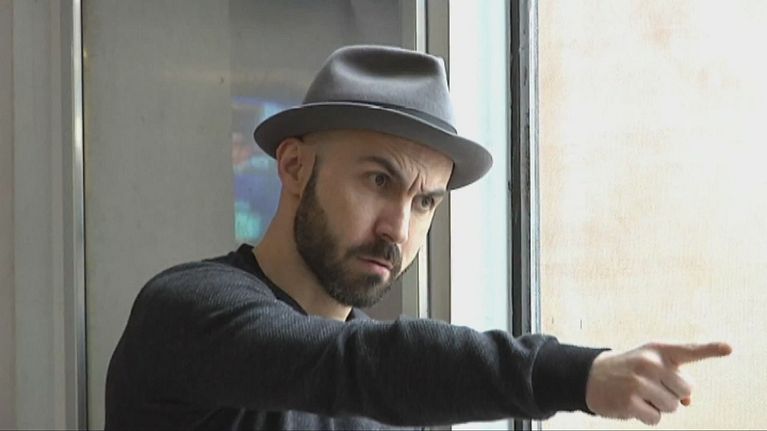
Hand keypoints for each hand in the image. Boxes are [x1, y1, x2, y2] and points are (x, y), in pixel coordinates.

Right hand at [585, 341, 731, 425]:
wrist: (591, 375)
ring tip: (640, 394)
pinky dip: (648, 416)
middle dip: (674, 393)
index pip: (688, 350)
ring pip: (673, 407)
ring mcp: (638, 382)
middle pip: (687, 390)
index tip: (729, 348)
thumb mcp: (650, 365)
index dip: (710, 349)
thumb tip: (687, 402)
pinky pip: (656, 419)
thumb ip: (674, 377)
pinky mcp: (629, 401)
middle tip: (653, 386)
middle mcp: (649, 363)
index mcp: (658, 350)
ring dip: (660, 406)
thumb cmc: (629, 370)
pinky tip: (633, 404)